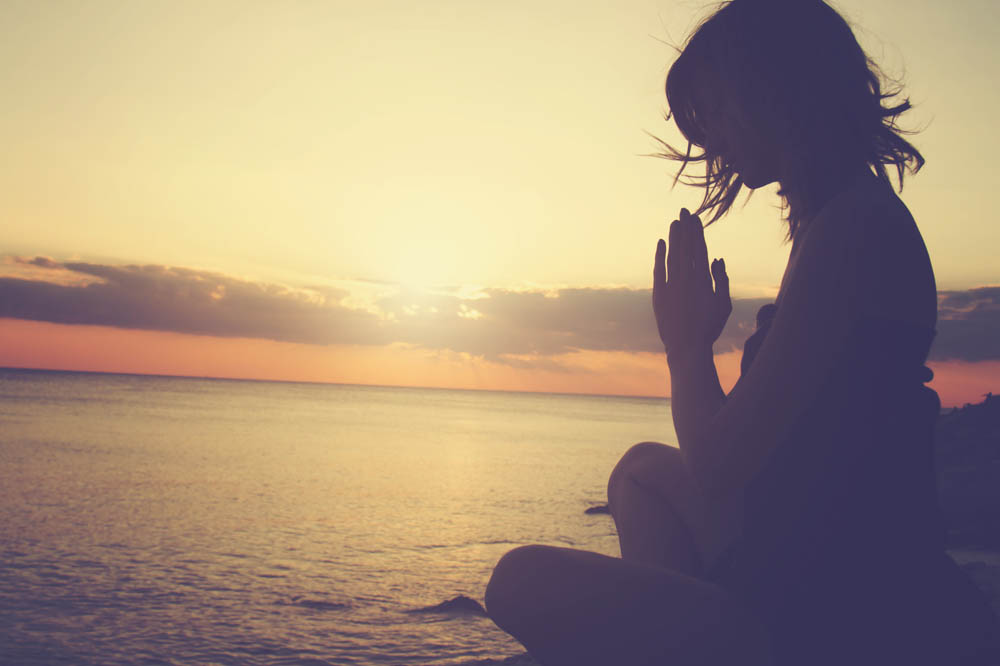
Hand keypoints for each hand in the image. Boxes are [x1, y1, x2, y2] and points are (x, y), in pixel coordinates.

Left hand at [653, 208, 731, 355]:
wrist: (686, 348)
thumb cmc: (709, 327)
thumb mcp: (723, 304)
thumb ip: (721, 279)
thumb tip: (717, 258)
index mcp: (703, 280)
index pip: (699, 249)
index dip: (697, 232)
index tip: (695, 218)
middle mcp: (686, 279)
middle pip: (685, 247)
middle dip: (685, 228)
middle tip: (683, 211)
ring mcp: (671, 286)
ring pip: (672, 255)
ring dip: (673, 238)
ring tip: (674, 222)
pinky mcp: (659, 294)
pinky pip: (658, 270)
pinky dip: (659, 256)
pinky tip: (661, 243)